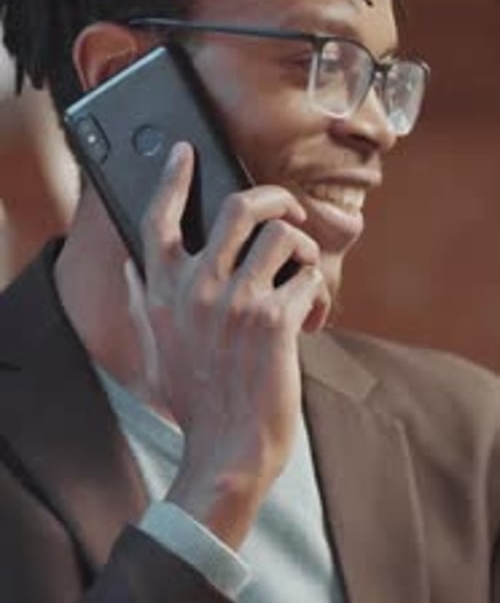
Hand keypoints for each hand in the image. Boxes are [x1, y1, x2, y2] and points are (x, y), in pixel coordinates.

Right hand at [126, 141, 329, 547]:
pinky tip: (312, 313)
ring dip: (302, 249)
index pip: (158, 220)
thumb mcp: (156, 351)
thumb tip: (132, 268)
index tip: (185, 152)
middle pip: (238, 207)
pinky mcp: (275, 320)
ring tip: (300, 273)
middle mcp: (196, 289)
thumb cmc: (197, 403)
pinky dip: (318, 291)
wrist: (228, 450)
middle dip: (273, 198)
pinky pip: (308, 278)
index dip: (172, 178)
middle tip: (285, 209)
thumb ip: (142, 305)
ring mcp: (236, 302)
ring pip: (283, 236)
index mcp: (163, 294)